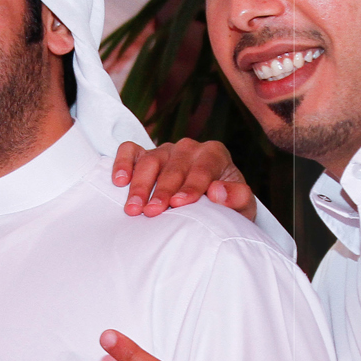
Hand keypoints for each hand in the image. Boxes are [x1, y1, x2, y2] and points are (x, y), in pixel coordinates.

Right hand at [112, 139, 254, 218]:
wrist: (211, 206)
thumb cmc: (226, 206)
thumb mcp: (242, 206)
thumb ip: (237, 198)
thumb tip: (217, 191)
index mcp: (214, 154)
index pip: (202, 168)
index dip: (191, 186)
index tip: (180, 203)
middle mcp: (189, 148)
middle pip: (173, 166)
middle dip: (161, 191)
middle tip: (151, 212)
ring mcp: (164, 150)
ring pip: (150, 160)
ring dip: (140, 185)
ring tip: (133, 208)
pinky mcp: (145, 154)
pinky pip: (130, 151)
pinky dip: (122, 162)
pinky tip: (119, 181)